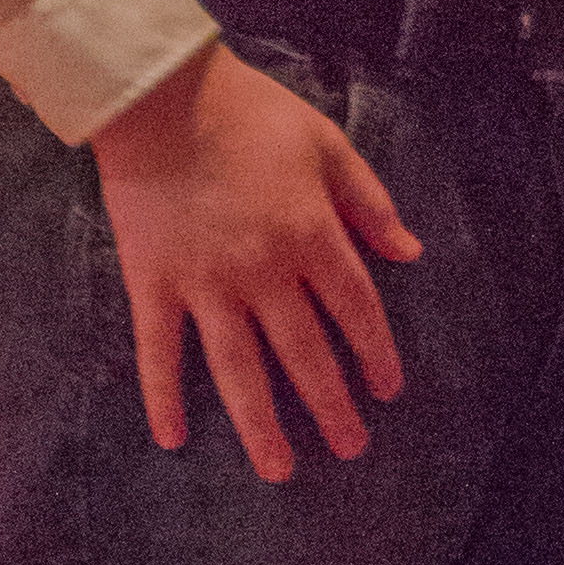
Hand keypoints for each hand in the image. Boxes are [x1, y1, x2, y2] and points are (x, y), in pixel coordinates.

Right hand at [90, 36, 421, 476]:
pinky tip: (173, 438)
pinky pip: (160, 351)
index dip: (375, 353)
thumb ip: (369, 203)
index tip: (387, 390)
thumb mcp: (327, 145)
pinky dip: (164, 396)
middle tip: (350, 448)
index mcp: (311, 236)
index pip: (355, 311)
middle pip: (304, 354)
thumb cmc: (249, 112)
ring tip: (280, 469)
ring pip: (239, 370)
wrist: (159, 95)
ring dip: (261, 425)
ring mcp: (205, 284)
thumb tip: (410, 253)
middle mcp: (263, 272)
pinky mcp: (152, 283)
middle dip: (331, 406)